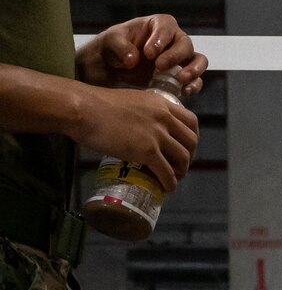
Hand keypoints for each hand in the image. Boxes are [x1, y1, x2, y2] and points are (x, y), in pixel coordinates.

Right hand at [72, 86, 199, 191]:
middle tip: (179, 165)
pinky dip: (170, 183)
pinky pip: (167, 172)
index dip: (192, 137)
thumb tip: (143, 127)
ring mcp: (157, 134)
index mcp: (161, 103)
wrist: (81, 108)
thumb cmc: (96, 104)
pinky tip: (166, 188)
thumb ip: (144, 112)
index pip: (191, 121)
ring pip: (183, 158)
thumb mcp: (131, 100)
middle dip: (189, 156)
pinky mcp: (147, 151)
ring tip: (174, 178)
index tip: (186, 146)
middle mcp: (164, 117)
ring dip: (181, 171)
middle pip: (191, 141)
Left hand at [76, 15, 207, 95]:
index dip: (160, 39)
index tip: (148, 53)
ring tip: (180, 80)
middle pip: (185, 44)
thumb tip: (133, 59)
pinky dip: (193, 86)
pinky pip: (196, 80)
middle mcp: (174, 40)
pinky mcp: (182, 76)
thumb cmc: (113, 48)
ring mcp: (181, 59)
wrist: (113, 67)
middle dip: (175, 56)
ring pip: (199, 61)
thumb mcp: (110, 42)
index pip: (166, 27)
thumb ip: (120, 47)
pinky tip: (183, 92)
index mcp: (158, 24)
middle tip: (159, 66)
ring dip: (193, 70)